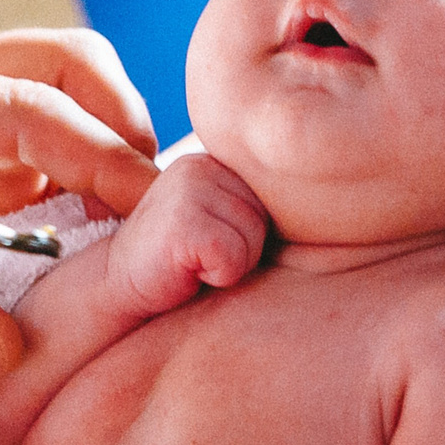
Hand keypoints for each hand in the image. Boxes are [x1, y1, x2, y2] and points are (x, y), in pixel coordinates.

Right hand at [104, 151, 266, 314]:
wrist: (117, 284)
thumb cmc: (180, 262)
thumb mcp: (224, 219)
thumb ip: (258, 203)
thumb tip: (327, 202)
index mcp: (220, 160)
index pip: (280, 202)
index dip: (255, 236)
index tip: (217, 242)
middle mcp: (205, 163)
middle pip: (271, 220)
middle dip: (245, 249)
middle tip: (203, 254)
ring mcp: (191, 186)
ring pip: (255, 240)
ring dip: (231, 264)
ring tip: (193, 261)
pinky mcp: (183, 220)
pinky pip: (233, 258)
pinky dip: (216, 275)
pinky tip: (185, 270)